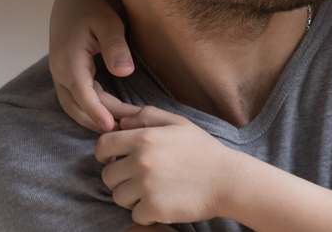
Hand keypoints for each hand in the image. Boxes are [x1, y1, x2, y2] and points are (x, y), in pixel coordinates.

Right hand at [49, 0, 133, 132]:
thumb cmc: (94, 5)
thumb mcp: (108, 21)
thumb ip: (116, 45)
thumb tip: (124, 71)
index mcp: (68, 57)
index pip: (81, 91)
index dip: (95, 111)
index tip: (112, 126)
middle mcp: (59, 69)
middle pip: (77, 104)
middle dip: (100, 118)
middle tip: (129, 128)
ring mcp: (60, 73)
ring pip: (74, 104)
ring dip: (94, 117)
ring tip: (123, 127)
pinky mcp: (67, 74)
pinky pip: (76, 98)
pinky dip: (91, 109)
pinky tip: (111, 115)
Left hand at [96, 106, 241, 225]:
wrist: (228, 180)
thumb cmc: (203, 150)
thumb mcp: (179, 124)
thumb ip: (148, 116)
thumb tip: (121, 121)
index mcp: (144, 138)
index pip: (103, 145)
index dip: (105, 154)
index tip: (114, 160)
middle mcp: (141, 161)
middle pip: (108, 175)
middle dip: (120, 178)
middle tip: (140, 179)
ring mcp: (146, 186)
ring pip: (118, 197)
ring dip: (132, 197)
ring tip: (153, 191)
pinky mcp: (154, 208)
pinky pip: (135, 214)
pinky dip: (146, 212)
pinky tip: (163, 203)